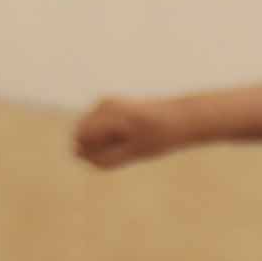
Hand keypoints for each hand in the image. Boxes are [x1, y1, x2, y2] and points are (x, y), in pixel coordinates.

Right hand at [72, 96, 186, 169]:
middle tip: (128, 144)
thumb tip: (77, 153)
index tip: (122, 151)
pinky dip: (108, 134)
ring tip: (131, 137)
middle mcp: (103, 104)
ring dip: (103, 140)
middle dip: (97, 146)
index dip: (96, 153)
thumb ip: (103, 158)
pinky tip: (129, 132)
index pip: (80, 141)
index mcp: (110, 114)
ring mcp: (104, 103)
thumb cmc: (161, 138)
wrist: (184, 118)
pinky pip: (96, 127)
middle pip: (81, 135)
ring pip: (87, 131)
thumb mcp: (133, 154)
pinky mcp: (108, 105)